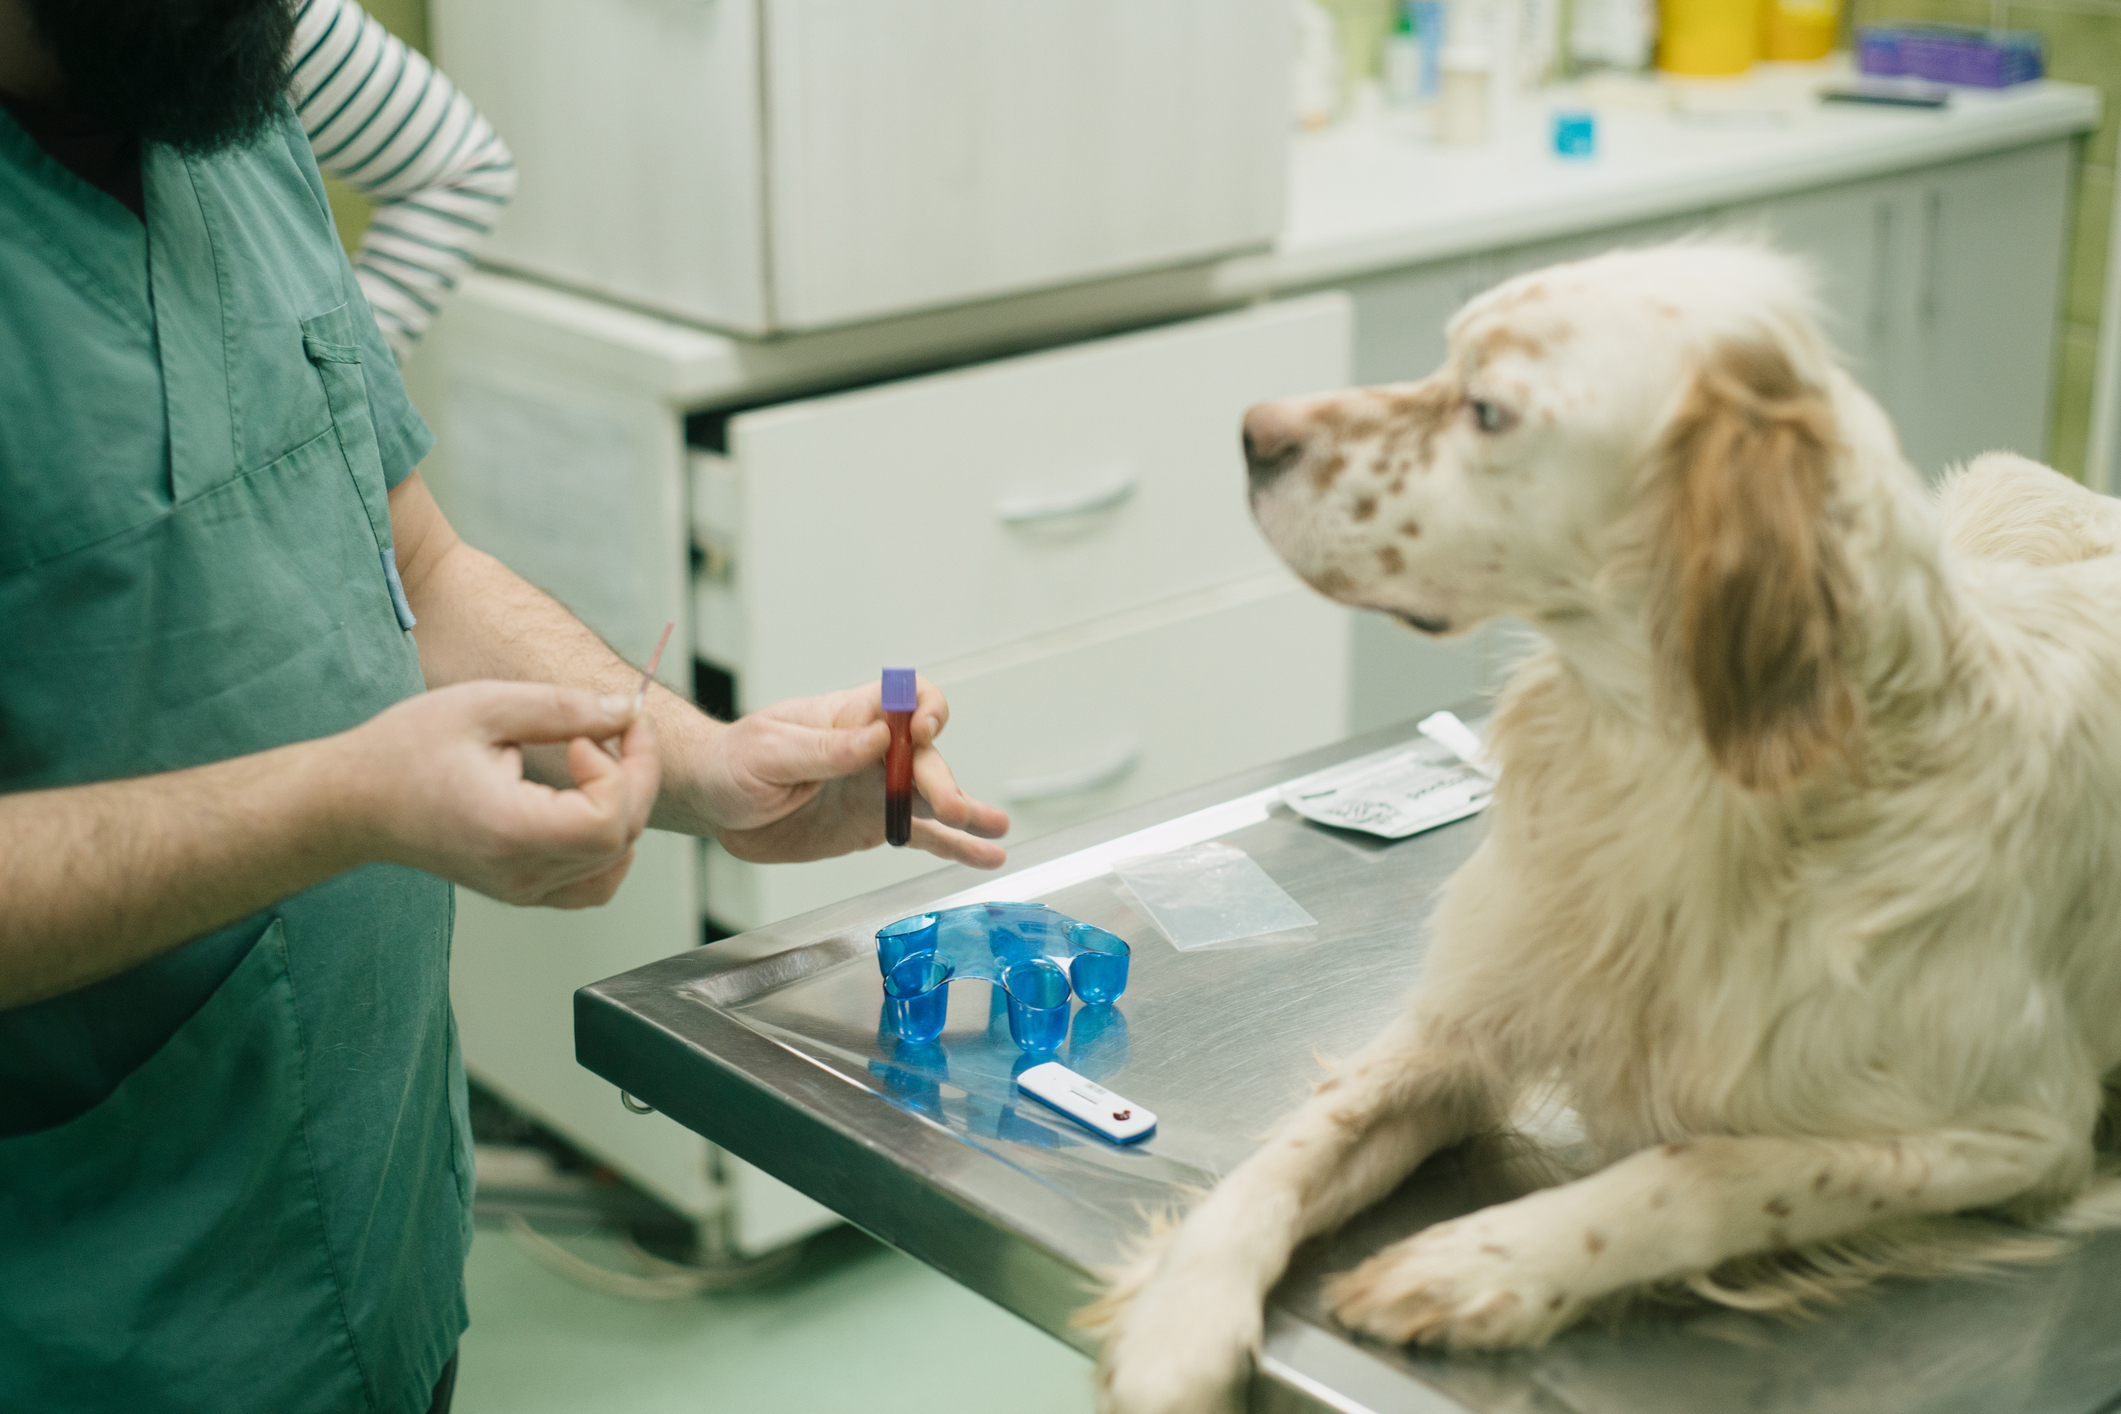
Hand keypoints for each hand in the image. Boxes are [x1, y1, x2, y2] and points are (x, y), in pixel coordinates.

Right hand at [345, 681, 660, 906]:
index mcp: (510, 831)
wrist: (354, 801)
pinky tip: (592, 802)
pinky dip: (610, 845)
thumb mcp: (486, 706)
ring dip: (625, 805)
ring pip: (614, 861)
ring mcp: (523, 891)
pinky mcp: (522, 891)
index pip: (609, 819)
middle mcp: (521, 874)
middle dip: (636, 775)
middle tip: (617, 727)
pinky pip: (592, 884)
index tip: (597, 730)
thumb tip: (629, 710)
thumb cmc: (406, 749)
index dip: (624, 769)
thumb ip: (563, 708)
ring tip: (594, 760)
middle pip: (621, 837)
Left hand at [699, 676, 1008, 866]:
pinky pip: (921, 834)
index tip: (920, 731)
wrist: (715, 802)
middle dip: (942, 779)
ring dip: (967, 810)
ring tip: (996, 828)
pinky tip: (984, 856)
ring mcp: (877, 788)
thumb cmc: (735, 761)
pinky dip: (954, 845)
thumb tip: (875, 740)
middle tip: (949, 806)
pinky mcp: (873, 825)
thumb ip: (823, 749)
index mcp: (849, 717)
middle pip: (925, 756)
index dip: (922, 708)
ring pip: (933, 796)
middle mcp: (873, 750)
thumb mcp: (769, 751)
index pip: (903, 697)